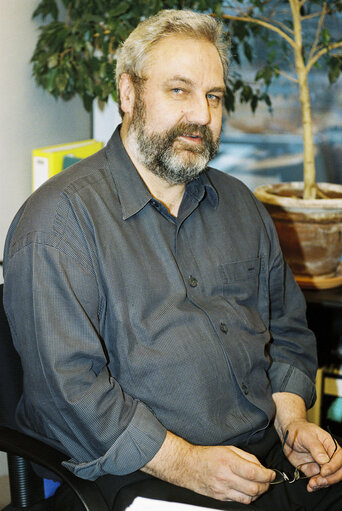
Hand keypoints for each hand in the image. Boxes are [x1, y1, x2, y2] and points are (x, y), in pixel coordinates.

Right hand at [142, 431, 274, 503]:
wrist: (187, 466)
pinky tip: (246, 490)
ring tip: (258, 486)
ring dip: (257, 493)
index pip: (254, 473)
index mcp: (228, 462)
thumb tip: (261, 467)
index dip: (267, 475)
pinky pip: (239, 501)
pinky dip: (247, 497)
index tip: (272, 474)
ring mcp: (222, 489)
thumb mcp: (228, 448)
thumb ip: (247, 457)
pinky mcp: (219, 498)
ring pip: (248, 498)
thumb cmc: (207, 454)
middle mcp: (225, 477)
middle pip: (254, 488)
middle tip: (267, 481)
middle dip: (265, 485)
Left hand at [281, 420, 341, 491]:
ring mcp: (321, 465)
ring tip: (312, 484)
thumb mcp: (306, 435)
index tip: (324, 471)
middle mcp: (328, 456)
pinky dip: (315, 486)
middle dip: (330, 479)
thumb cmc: (299, 430)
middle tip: (319, 481)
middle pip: (338, 472)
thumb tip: (324, 460)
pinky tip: (310, 487)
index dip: (334, 467)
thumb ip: (316, 447)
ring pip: (328, 479)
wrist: (288, 434)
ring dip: (322, 484)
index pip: (340, 458)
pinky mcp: (313, 471)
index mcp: (330, 445)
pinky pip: (317, 481)